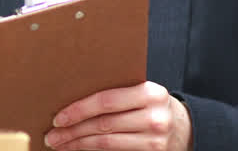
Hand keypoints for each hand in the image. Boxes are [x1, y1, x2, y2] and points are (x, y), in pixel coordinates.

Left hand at [44, 81, 190, 150]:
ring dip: (78, 144)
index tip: (58, 118)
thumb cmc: (152, 105)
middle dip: (73, 130)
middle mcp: (155, 116)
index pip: (106, 101)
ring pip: (106, 142)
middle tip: (52, 135)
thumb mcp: (141, 92)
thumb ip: (117, 92)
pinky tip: (78, 148)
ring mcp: (155, 139)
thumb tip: (71, 95)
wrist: (185, 126)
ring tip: (59, 144)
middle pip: (103, 124)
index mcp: (149, 92)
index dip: (79, 110)